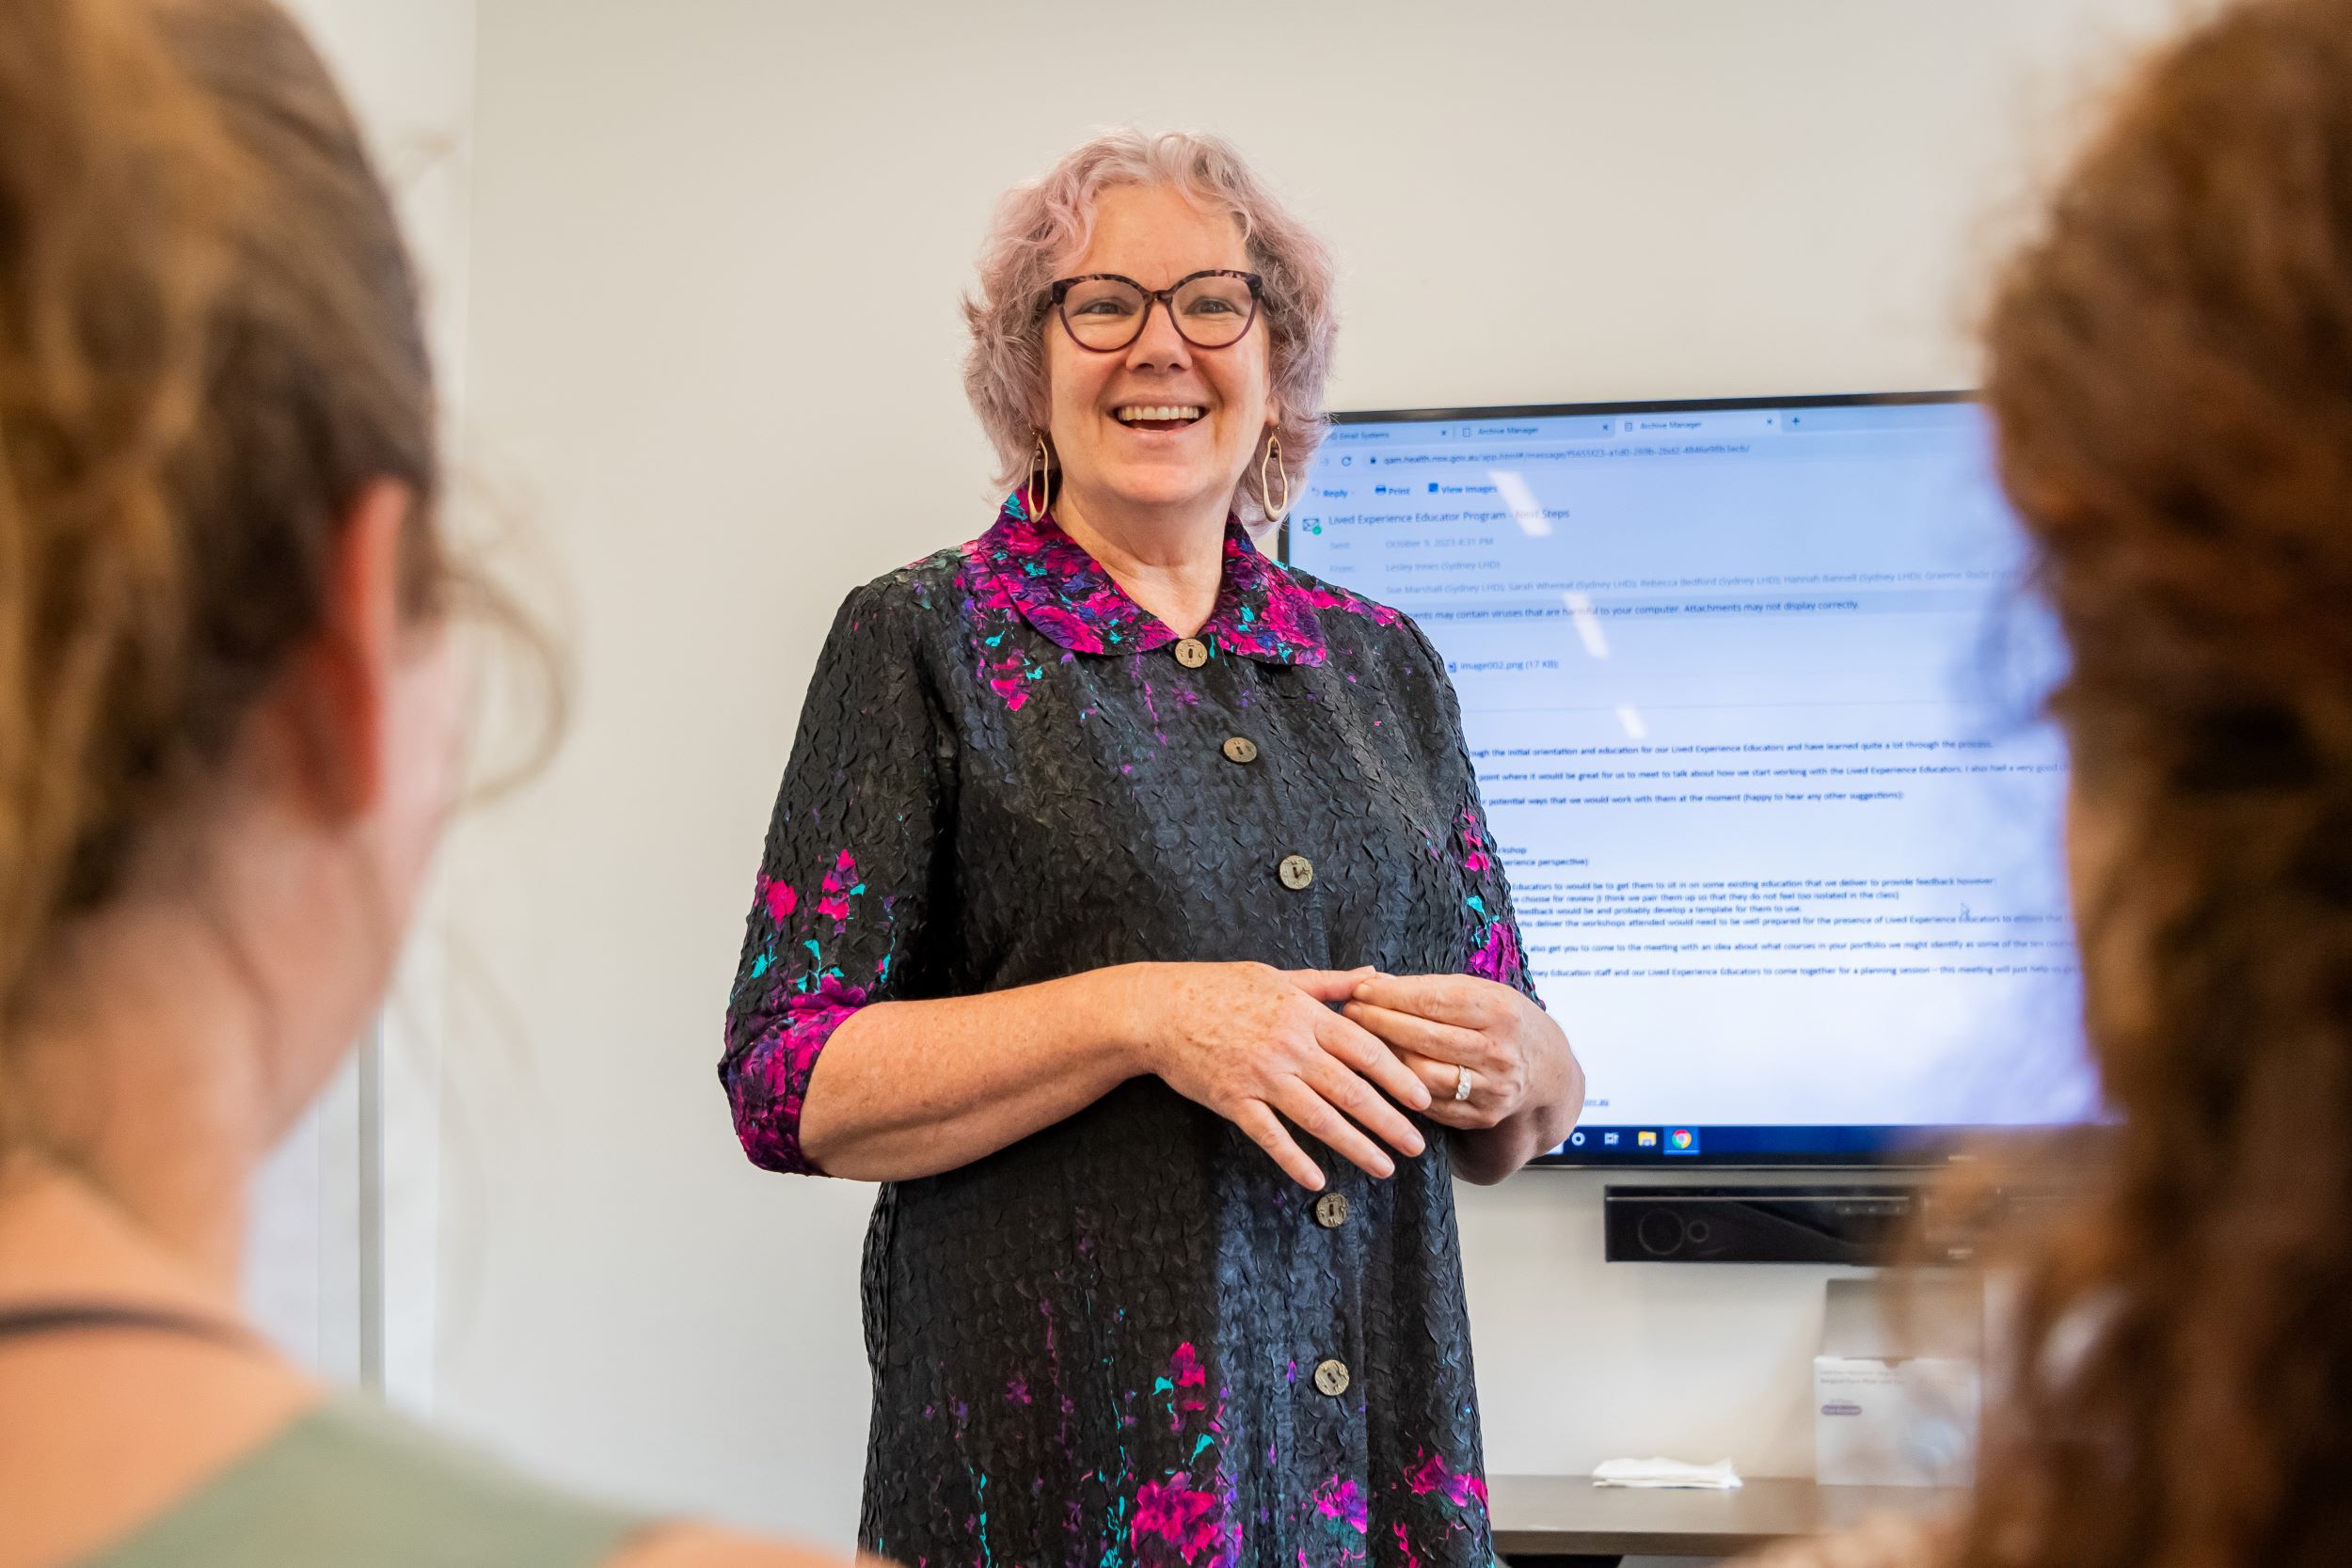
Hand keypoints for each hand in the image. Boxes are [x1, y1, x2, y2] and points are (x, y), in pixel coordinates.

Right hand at [1120, 962, 1434, 1189]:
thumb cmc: (1218, 987)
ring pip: (1318, 1117)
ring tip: (1383, 1167)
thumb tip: (1373, 977)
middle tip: (1415, 1146)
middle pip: (1350, 1089)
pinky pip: (1269, 1135)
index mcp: (1305, 1015)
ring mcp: (1261, 1076)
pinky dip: (1293, 1158)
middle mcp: (1289, 1047)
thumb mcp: (1278, 975)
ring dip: (1355, 1145)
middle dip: (1388, 1121)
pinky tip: (1316, 1180)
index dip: (1398, 1076)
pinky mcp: (1233, 1100)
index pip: (1365, 1049)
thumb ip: (1329, 983)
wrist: (1159, 1008)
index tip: (1423, 1099)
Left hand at [1342, 973, 1561, 1131]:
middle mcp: (1499, 1051)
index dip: (1390, 996)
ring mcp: (1492, 1088)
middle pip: (1423, 1038)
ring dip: (1384, 1057)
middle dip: (1378, 1022)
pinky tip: (1381, 1071)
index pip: (1433, 1001)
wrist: (1547, 1071)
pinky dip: (1401, 1086)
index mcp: (1500, 1011)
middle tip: (1349, 1012)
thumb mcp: (1481, 993)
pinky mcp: (1481, 1116)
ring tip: (1360, 1041)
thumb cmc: (1504, 1021)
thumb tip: (1373, 982)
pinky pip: (1429, 1103)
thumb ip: (1432, 989)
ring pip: (1421, 1074)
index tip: (1359, 989)